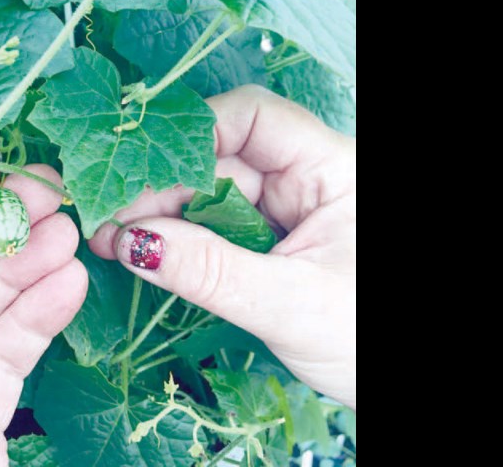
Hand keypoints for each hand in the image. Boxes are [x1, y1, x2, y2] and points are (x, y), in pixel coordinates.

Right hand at [89, 85, 354, 408]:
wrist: (394, 384)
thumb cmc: (367, 340)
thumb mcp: (289, 304)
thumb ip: (209, 271)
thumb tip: (131, 242)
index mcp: (331, 167)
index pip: (253, 118)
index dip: (193, 135)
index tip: (139, 170)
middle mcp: (305, 177)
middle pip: (220, 159)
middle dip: (162, 188)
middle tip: (108, 223)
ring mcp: (286, 210)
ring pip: (210, 195)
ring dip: (162, 218)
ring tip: (113, 242)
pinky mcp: (270, 242)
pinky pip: (216, 229)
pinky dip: (180, 242)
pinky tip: (143, 253)